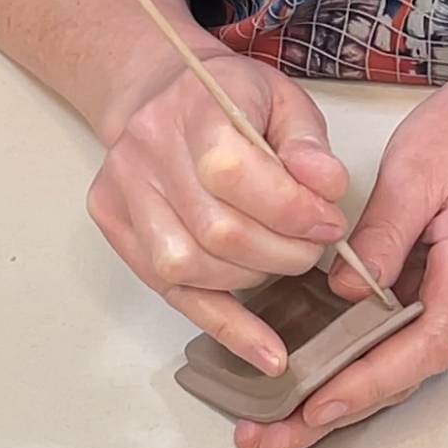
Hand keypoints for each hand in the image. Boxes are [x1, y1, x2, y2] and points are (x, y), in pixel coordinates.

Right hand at [87, 53, 348, 375]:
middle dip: (284, 251)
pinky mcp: (119, 232)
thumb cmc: (232, 98)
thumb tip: (327, 187)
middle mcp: (145, 153)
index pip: (232, 171)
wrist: (166, 95)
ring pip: (191, 268)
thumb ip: (308, 143)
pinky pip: (175, 295)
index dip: (291, 208)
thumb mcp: (284, 100)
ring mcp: (125, 196)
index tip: (328, 222)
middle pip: (216, 229)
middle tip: (315, 246)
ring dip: (256, 278)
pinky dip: (226, 328)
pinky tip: (267, 352)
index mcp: (191, 108)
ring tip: (285, 260)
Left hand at [233, 53, 447, 447]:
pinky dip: (357, 367)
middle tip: (275, 443)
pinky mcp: (439, 288)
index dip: (368, 384)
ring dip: (343, 399)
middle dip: (341, 412)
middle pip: (405, 373)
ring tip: (282, 429)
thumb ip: (381, 236)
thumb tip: (342, 291)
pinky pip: (397, 339)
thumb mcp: (416, 173)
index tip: (316, 409)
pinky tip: (318, 380)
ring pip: (399, 364)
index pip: (422, 347)